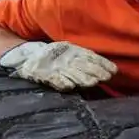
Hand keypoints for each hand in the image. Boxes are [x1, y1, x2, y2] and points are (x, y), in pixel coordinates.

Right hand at [0, 41, 116, 90]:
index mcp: (72, 51)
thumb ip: (82, 60)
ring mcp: (54, 66)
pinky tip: (70, 87)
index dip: (101, 64)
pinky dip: (61, 82)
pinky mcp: (42, 74)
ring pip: (71, 72)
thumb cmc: (50, 56)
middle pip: (83, 65)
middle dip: (95, 71)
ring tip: (94, 81)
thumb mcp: (67, 54)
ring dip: (83, 77)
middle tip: (107, 77)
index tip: (114, 71)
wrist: (24, 55)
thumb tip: (106, 68)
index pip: (90, 57)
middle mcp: (65, 58)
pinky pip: (53, 79)